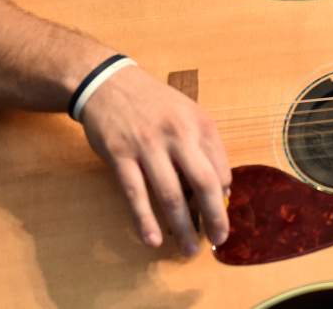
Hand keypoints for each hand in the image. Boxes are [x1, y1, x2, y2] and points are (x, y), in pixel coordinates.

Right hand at [78, 65, 231, 255]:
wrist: (109, 83)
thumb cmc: (153, 103)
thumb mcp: (187, 114)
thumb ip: (204, 146)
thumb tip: (221, 189)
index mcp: (200, 123)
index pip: (221, 168)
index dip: (224, 196)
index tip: (221, 213)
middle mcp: (178, 134)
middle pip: (204, 183)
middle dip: (214, 217)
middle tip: (218, 240)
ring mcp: (148, 145)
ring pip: (171, 194)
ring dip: (182, 227)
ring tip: (189, 250)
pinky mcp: (120, 155)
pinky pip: (135, 194)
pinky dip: (145, 220)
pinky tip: (153, 240)